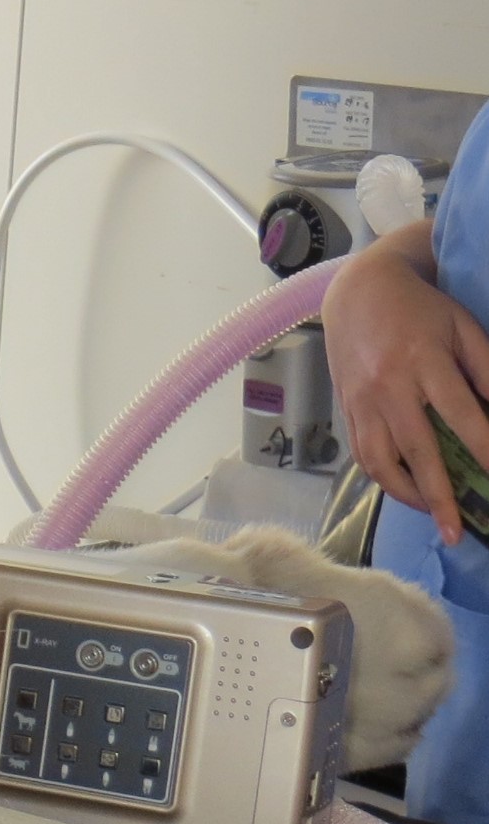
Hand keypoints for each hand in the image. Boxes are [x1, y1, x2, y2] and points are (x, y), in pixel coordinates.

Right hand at [322, 219, 488, 546]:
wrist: (358, 293)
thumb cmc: (421, 309)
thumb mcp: (463, 328)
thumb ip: (484, 369)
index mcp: (424, 361)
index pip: (460, 416)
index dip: (483, 450)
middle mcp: (389, 387)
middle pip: (416, 451)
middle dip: (439, 495)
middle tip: (455, 530)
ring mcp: (362, 402)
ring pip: (381, 461)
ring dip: (407, 495)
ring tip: (432, 516)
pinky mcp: (347, 410)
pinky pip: (364, 454)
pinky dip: (385, 479)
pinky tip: (406, 491)